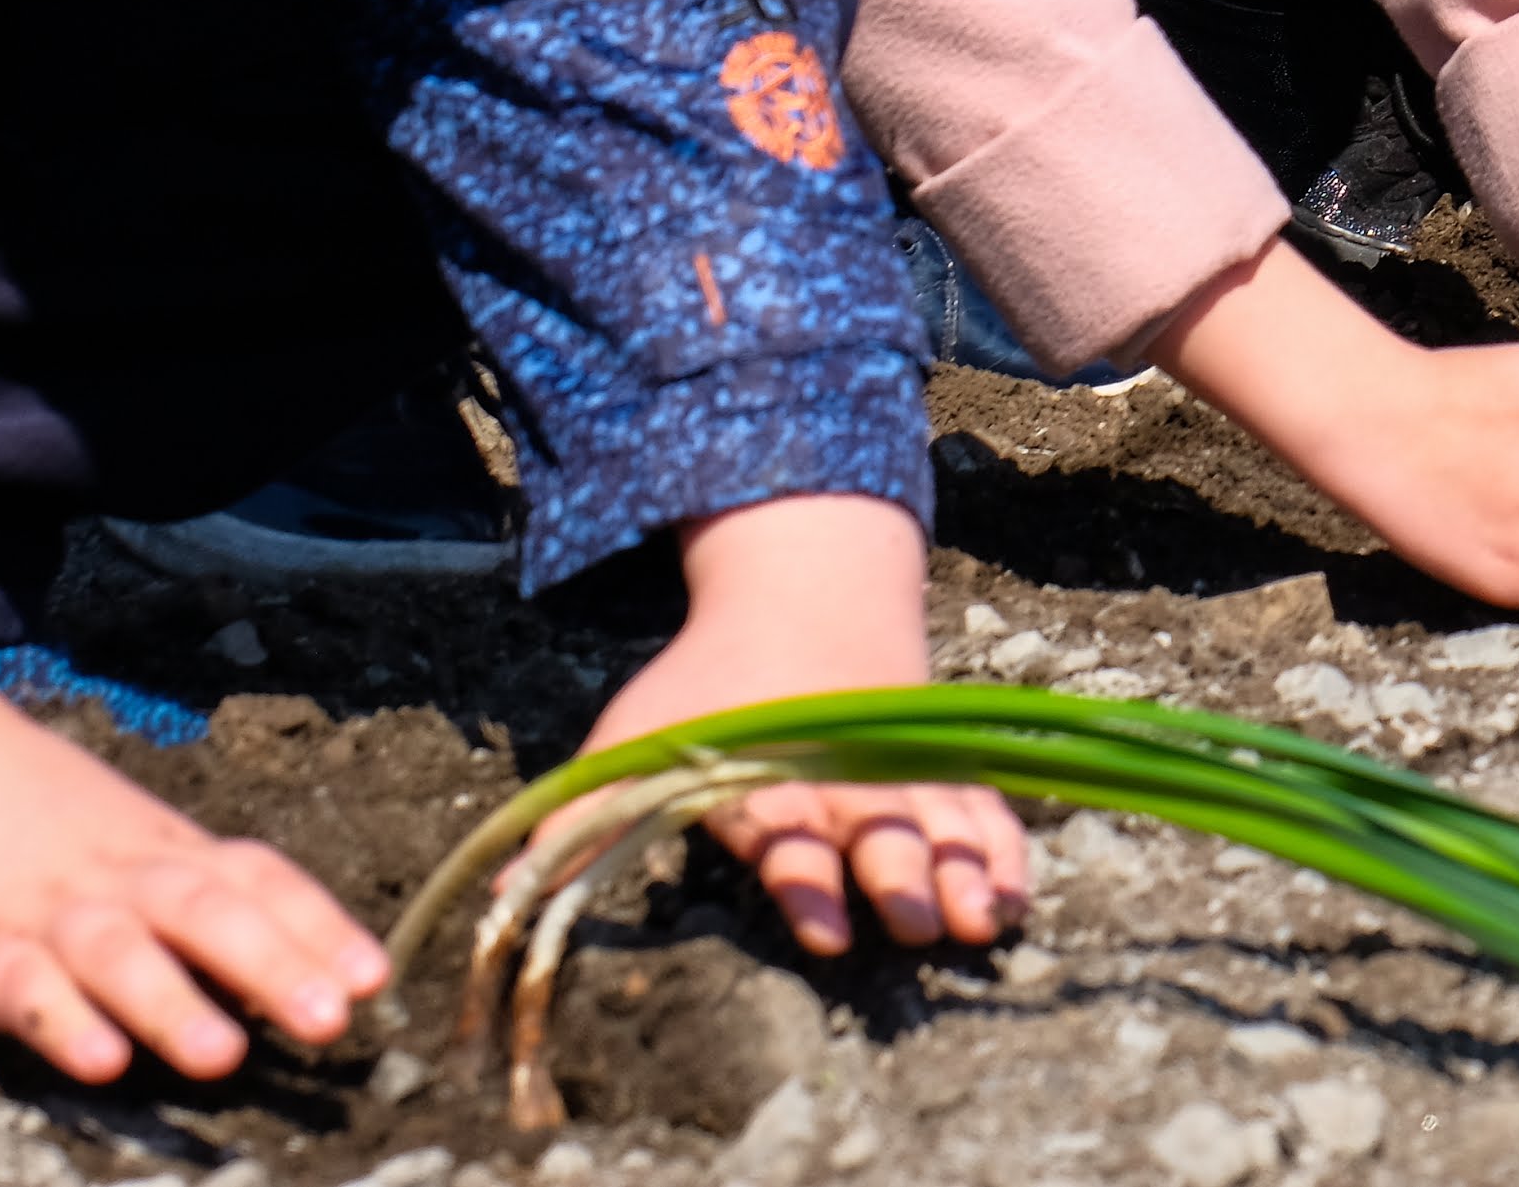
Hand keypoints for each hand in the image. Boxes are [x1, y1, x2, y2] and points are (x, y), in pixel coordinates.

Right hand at [0, 636, 383, 1083]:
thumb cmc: (58, 825)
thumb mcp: (146, 847)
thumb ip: (213, 901)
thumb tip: (302, 969)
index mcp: (177, 853)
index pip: (264, 881)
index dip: (322, 928)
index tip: (376, 978)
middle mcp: (127, 879)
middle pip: (211, 915)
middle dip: (276, 969)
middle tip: (331, 1021)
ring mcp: (55, 913)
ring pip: (122, 955)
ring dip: (176, 1006)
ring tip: (224, 1057)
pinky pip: (26, 988)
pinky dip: (63, 1022)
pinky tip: (100, 1060)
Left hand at [586, 498, 1019, 961]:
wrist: (804, 589)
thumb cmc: (708, 686)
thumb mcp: (632, 738)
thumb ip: (577, 823)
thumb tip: (503, 896)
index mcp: (761, 770)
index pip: (784, 831)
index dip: (805, 880)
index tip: (827, 929)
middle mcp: (838, 770)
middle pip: (876, 826)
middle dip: (898, 873)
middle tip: (918, 919)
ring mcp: (896, 762)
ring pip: (938, 817)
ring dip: (963, 867)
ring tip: (983, 919)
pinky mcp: (936, 760)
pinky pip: (981, 802)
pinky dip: (1002, 845)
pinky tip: (1015, 896)